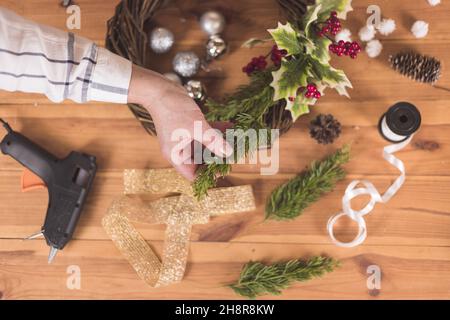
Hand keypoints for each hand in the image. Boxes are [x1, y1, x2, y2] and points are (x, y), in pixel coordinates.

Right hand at [127, 65, 230, 180]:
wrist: (161, 89)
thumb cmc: (173, 110)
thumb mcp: (197, 127)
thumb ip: (213, 141)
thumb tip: (228, 153)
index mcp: (177, 155)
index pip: (192, 175)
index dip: (207, 176)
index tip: (223, 170)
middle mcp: (180, 150)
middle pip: (201, 162)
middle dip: (217, 159)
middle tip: (234, 156)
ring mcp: (184, 138)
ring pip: (205, 147)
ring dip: (219, 143)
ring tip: (236, 141)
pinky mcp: (189, 128)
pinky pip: (205, 134)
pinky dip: (216, 131)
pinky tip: (231, 126)